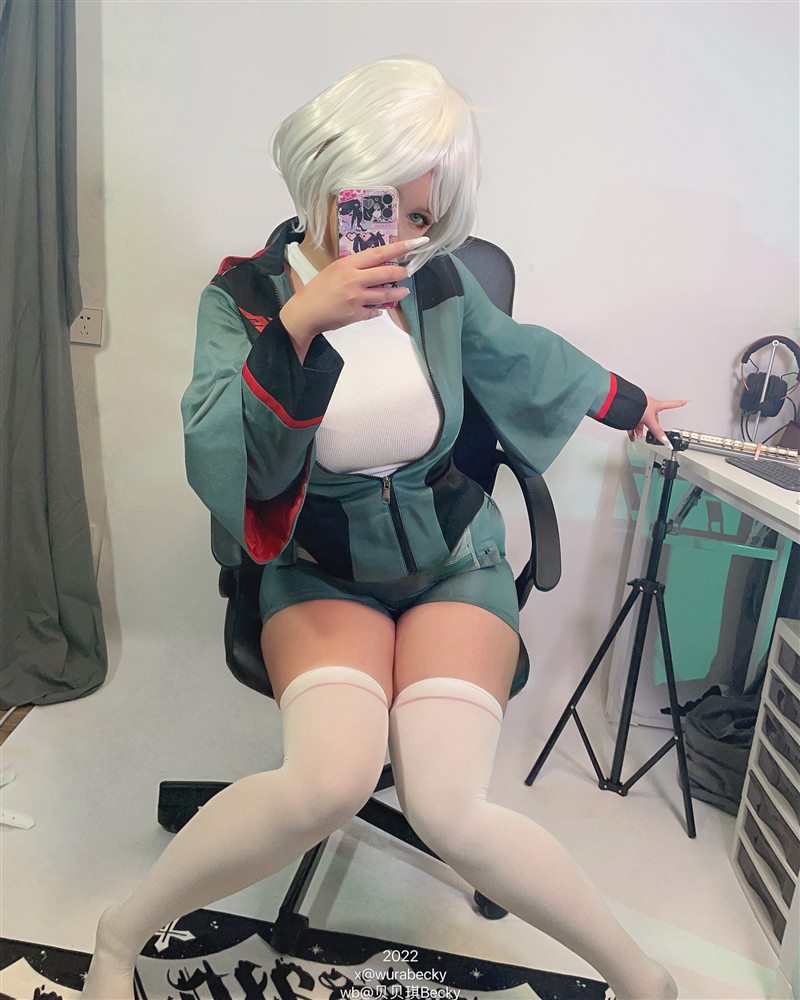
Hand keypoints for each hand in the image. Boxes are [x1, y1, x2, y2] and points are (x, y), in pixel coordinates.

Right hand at [279, 237, 428, 340]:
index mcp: (348, 264)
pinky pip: (376, 311)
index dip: (400, 248)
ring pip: (386, 294)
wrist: (306, 311)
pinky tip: (379, 308)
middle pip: (387, 273)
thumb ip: (356, 268)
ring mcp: (357, 298)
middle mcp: (354, 280)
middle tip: (407, 272)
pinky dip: (379, 309)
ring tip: (403, 291)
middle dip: (402, 273)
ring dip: (398, 293)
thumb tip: (377, 267)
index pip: (380, 253)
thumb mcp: (335, 270)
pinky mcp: (357, 314)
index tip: (416, 243)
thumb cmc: (318, 289)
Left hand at [627, 396, 688, 444]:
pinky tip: (631, 436)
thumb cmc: (636, 405)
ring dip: (639, 430)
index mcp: (656, 405)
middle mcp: (647, 405)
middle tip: (648, 434)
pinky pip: (633, 421)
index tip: (685, 401)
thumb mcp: (650, 420)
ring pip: (641, 420)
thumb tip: (665, 440)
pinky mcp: (629, 411)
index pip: (670, 405)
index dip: (678, 403)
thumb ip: (657, 431)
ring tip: (636, 436)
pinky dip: (632, 429)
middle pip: (652, 418)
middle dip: (649, 427)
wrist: (622, 402)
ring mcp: (638, 408)